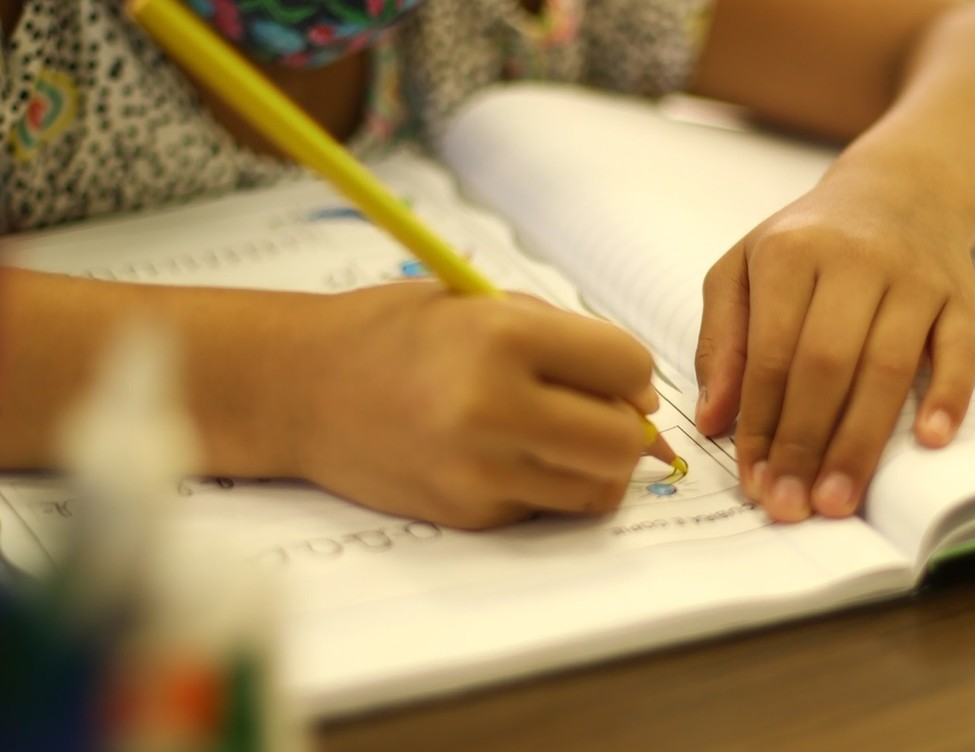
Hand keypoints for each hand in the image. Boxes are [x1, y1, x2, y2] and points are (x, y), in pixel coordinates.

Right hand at [291, 283, 658, 528]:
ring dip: (594, 462)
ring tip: (555, 434)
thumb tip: (642, 399)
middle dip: (626, 427)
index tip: (609, 371)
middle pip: (625, 442)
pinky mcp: (468, 513)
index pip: (628, 366)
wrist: (300, 388)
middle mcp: (492, 409)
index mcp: (502, 337)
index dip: (630, 370)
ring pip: (598, 488)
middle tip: (597, 412)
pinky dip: (547, 484)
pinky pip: (548, 507)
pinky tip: (506, 455)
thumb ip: (567, 339)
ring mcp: (478, 471)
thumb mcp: (482, 303)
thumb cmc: (395, 333)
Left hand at [693, 175, 974, 521]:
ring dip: (861, 442)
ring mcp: (917, 279)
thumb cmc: (808, 243)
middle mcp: (856, 260)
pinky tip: (929, 442)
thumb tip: (713, 420)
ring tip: (837, 501)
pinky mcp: (965, 298)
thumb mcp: (743, 271)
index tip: (751, 479)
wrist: (900, 191)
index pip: (771, 353)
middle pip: (828, 365)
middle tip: (790, 505)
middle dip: (805, 444)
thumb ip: (722, 342)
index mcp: (792, 252)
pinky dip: (949, 397)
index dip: (760, 422)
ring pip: (890, 368)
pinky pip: (962, 353)